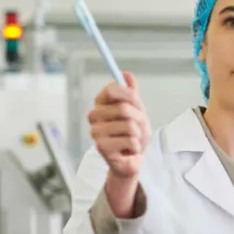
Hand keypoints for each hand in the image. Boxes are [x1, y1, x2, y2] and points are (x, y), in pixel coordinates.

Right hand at [89, 73, 150, 214]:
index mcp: (101, 104)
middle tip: (137, 128)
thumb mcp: (137, 111)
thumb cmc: (133, 134)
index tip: (136, 102)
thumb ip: (131, 93)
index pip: (112, 89)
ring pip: (129, 126)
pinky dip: (136, 146)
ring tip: (133, 140)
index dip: (128, 94)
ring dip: (138, 135)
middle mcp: (94, 116)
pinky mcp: (101, 147)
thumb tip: (126, 74)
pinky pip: (130, 140)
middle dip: (139, 119)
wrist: (132, 159)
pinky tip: (129, 150)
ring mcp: (96, 132)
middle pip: (124, 108)